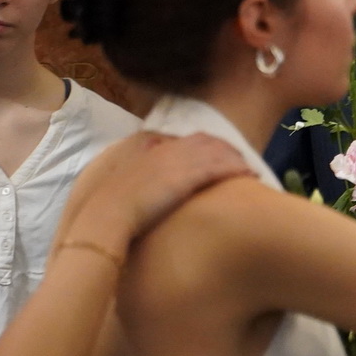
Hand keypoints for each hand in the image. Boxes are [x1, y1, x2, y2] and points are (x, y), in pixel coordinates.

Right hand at [66, 131, 252, 242]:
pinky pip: (220, 167)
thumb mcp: (122, 184)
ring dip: (236, 159)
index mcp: (149, 146)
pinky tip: (249, 174)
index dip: (206, 146)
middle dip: (226, 149)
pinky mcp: (188, 176)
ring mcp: (178, 160)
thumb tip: (147, 186)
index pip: (185, 139)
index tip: (218, 154)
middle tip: (240, 160)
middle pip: (206, 141)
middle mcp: (166, 148)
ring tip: (250, 169)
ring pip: (217, 152)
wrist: (105, 216)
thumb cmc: (109, 207)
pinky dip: (236, 169)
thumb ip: (138, 177)